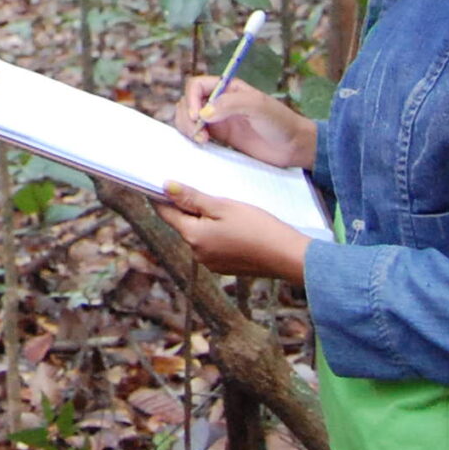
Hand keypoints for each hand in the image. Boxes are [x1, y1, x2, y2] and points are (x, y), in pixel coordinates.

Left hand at [156, 183, 311, 283]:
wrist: (288, 256)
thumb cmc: (257, 227)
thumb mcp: (222, 206)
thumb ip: (192, 198)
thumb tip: (165, 187)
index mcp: (193, 237)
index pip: (166, 213)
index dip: (161, 197)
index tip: (160, 183)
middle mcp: (197, 253)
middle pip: (183, 224)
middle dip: (187, 207)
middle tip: (199, 188)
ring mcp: (211, 263)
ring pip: (198, 234)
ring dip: (203, 220)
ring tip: (221, 206)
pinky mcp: (225, 267)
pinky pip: (212, 245)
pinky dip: (216, 233)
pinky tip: (232, 225)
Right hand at [177, 76, 316, 170]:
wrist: (294, 147)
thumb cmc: (280, 121)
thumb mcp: (257, 106)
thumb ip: (230, 104)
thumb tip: (203, 113)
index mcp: (227, 88)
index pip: (196, 86)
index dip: (191, 99)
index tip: (198, 117)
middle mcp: (220, 101)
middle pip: (188, 102)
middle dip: (187, 116)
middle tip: (198, 133)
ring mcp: (219, 119)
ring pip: (189, 118)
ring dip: (187, 127)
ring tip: (201, 140)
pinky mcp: (221, 136)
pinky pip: (197, 133)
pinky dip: (193, 137)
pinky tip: (203, 144)